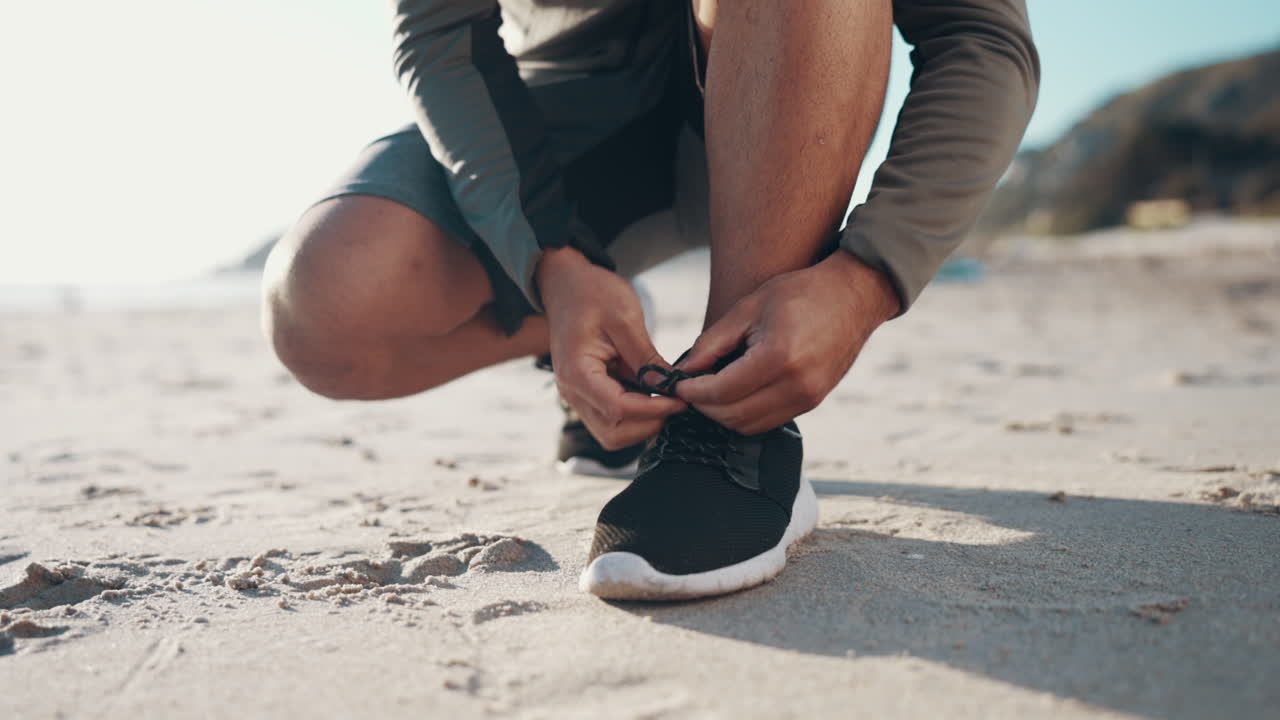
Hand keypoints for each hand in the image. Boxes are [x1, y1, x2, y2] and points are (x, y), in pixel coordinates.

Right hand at [536, 247, 685, 448]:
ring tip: (666, 398)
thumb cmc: (592, 294)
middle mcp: (572, 392)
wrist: (567, 285)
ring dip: (642, 424)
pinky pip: (611, 420)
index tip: (682, 399)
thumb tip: (670, 388)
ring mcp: (577, 396)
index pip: (619, 409)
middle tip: (676, 402)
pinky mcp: (587, 395)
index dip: (655, 409)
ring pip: (612, 434)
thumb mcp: (625, 319)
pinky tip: (653, 394)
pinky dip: (635, 416)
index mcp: (577, 372)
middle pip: (614, 434)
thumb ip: (646, 357)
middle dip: (649, 424)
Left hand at [674, 251, 899, 434]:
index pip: (721, 392)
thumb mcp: (749, 307)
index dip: (693, 392)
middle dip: (704, 406)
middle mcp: (796, 386)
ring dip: (723, 414)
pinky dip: (746, 414)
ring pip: (750, 426)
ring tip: (710, 390)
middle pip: (733, 417)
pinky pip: (769, 421)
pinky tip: (736, 392)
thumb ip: (712, 342)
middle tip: (690, 387)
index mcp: (778, 358)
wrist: (854, 296)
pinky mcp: (813, 402)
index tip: (678, 384)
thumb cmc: (801, 292)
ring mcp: (808, 398)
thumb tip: (683, 370)